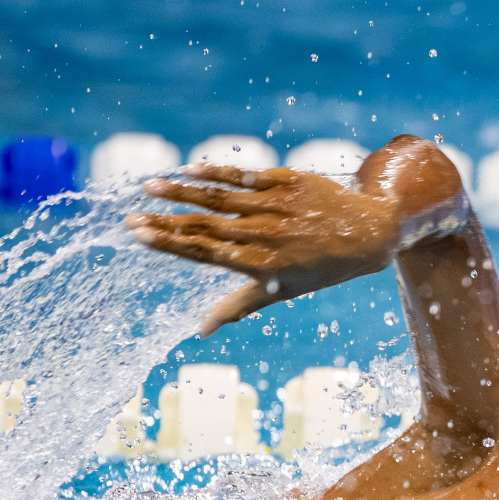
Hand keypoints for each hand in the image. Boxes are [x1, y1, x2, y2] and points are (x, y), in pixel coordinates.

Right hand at [125, 163, 401, 336]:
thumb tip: (202, 330)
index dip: (169, 243)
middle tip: (130, 216)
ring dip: (182, 190)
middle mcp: (267, 236)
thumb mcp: (283, 291)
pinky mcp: (288, 181)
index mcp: (262, 266)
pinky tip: (188, 169)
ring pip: (220, 197)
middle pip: (205, 226)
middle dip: (165, 221)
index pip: (205, 252)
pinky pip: (244, 175)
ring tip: (150, 186)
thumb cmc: (320, 267)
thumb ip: (239, 305)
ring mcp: (277, 206)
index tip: (138, 234)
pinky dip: (215, 171)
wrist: (368, 234)